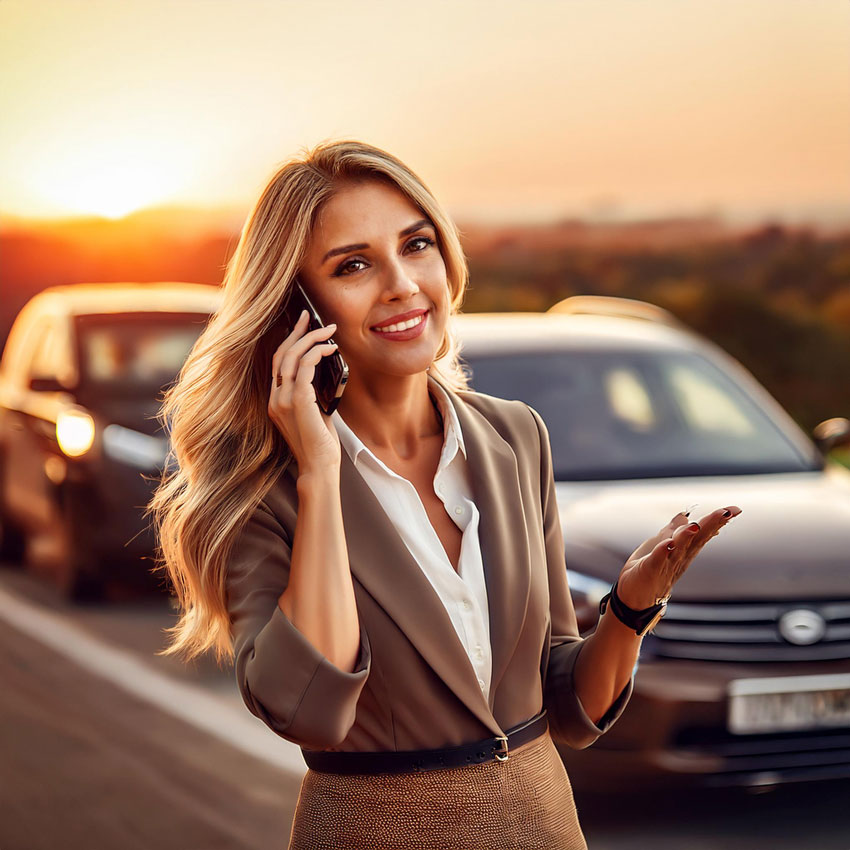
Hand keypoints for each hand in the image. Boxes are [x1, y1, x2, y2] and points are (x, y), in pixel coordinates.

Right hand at [268, 309, 341, 475]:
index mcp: (275, 400)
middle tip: (313, 317)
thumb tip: (325, 369)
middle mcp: (275, 398)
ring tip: (329, 331)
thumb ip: (313, 393)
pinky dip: (317, 353)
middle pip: (282, 354)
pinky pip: (305, 367)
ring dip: (312, 339)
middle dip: (299, 332)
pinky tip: (330, 348)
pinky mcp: (298, 402)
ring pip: (293, 357)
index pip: (278, 362)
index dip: (289, 340)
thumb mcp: (314, 412)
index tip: (303, 324)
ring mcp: (283, 400)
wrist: (319, 467)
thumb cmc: (320, 444)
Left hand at [615, 505, 742, 609]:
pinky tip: (668, 544)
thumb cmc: (649, 570)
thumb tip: (683, 515)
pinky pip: (658, 559)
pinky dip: (663, 551)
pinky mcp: (651, 569)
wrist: (635, 597)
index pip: (703, 532)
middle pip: (697, 538)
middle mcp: (679, 556)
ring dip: (687, 536)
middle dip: (711, 524)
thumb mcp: (660, 544)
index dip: (717, 521)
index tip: (735, 510)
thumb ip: (672, 530)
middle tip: (727, 513)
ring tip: (695, 525)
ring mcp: (666, 563)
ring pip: (679, 547)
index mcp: (684, 550)